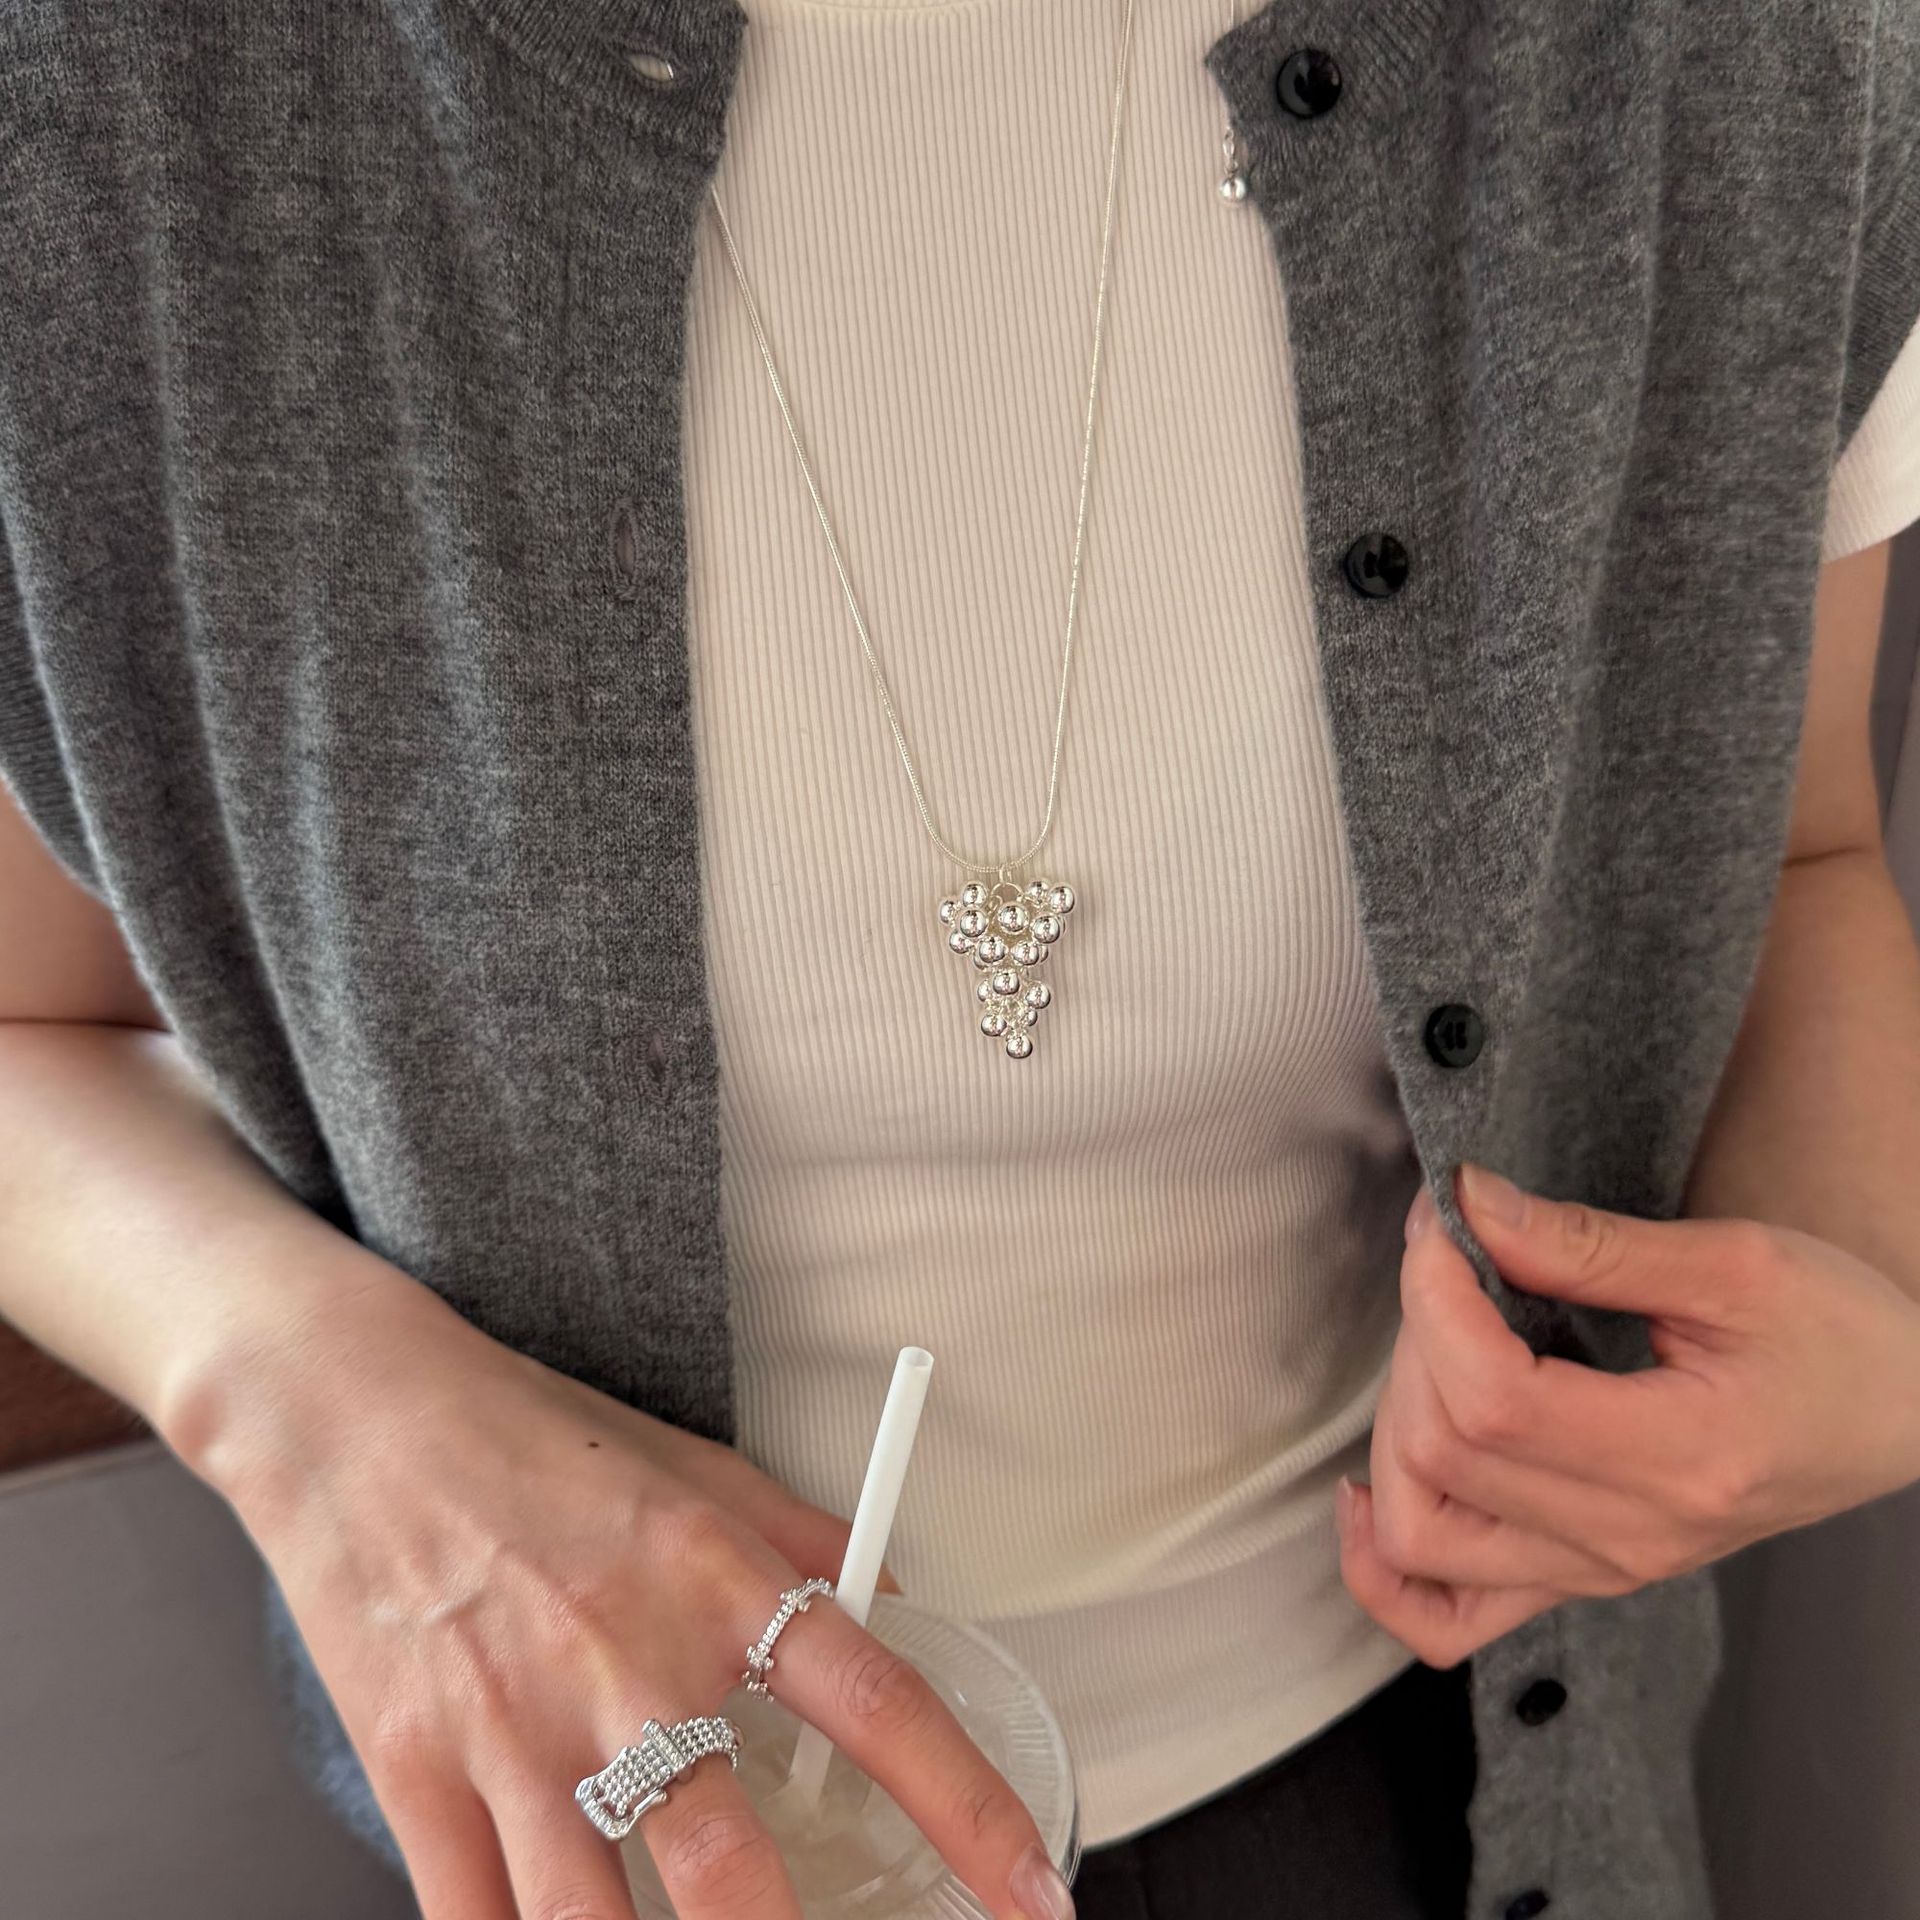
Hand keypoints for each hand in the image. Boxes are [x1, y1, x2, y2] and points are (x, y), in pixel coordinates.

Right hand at [218, 1272, 1072, 1919]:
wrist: (362, 1419)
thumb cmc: (540, 1441)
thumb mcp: (697, 1465)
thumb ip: (803, 1541)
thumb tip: (901, 1603)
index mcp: (716, 1581)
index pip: (879, 1706)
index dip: (972, 1811)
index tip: (1035, 1891)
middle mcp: (626, 1665)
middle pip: (733, 1872)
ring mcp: (513, 1733)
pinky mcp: (417, 1777)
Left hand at [1332, 1161, 1919, 1667]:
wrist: (1906, 1413)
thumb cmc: (1841, 1335)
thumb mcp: (1737, 1264)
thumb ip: (1588, 1243)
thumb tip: (1471, 1207)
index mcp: (1680, 1459)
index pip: (1492, 1401)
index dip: (1434, 1301)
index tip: (1441, 1223)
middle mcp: (1630, 1536)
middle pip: (1443, 1455)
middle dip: (1415, 1337)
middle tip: (1447, 1259)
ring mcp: (1600, 1569)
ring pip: (1422, 1535)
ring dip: (1391, 1427)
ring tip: (1433, 1345)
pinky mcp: (1580, 1577)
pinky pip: (1447, 1619)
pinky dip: (1384, 1565)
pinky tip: (1373, 1490)